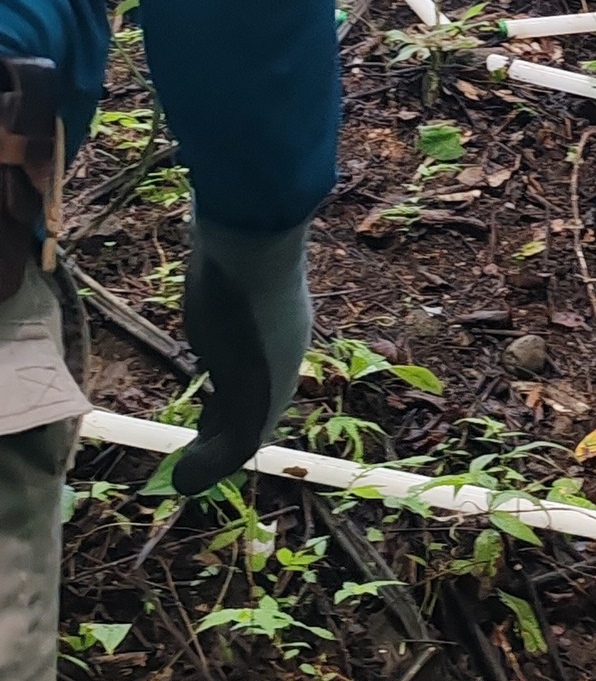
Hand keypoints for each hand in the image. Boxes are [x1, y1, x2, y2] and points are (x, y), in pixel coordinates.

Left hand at [173, 218, 311, 495]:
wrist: (249, 235)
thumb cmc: (245, 316)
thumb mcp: (241, 391)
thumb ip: (227, 445)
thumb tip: (184, 488)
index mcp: (283, 377)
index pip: (257, 432)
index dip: (225, 456)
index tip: (191, 468)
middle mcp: (281, 350)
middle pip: (255, 401)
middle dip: (225, 427)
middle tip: (194, 441)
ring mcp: (267, 317)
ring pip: (246, 367)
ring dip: (223, 392)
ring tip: (201, 400)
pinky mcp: (246, 292)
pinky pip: (235, 336)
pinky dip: (220, 355)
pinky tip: (203, 347)